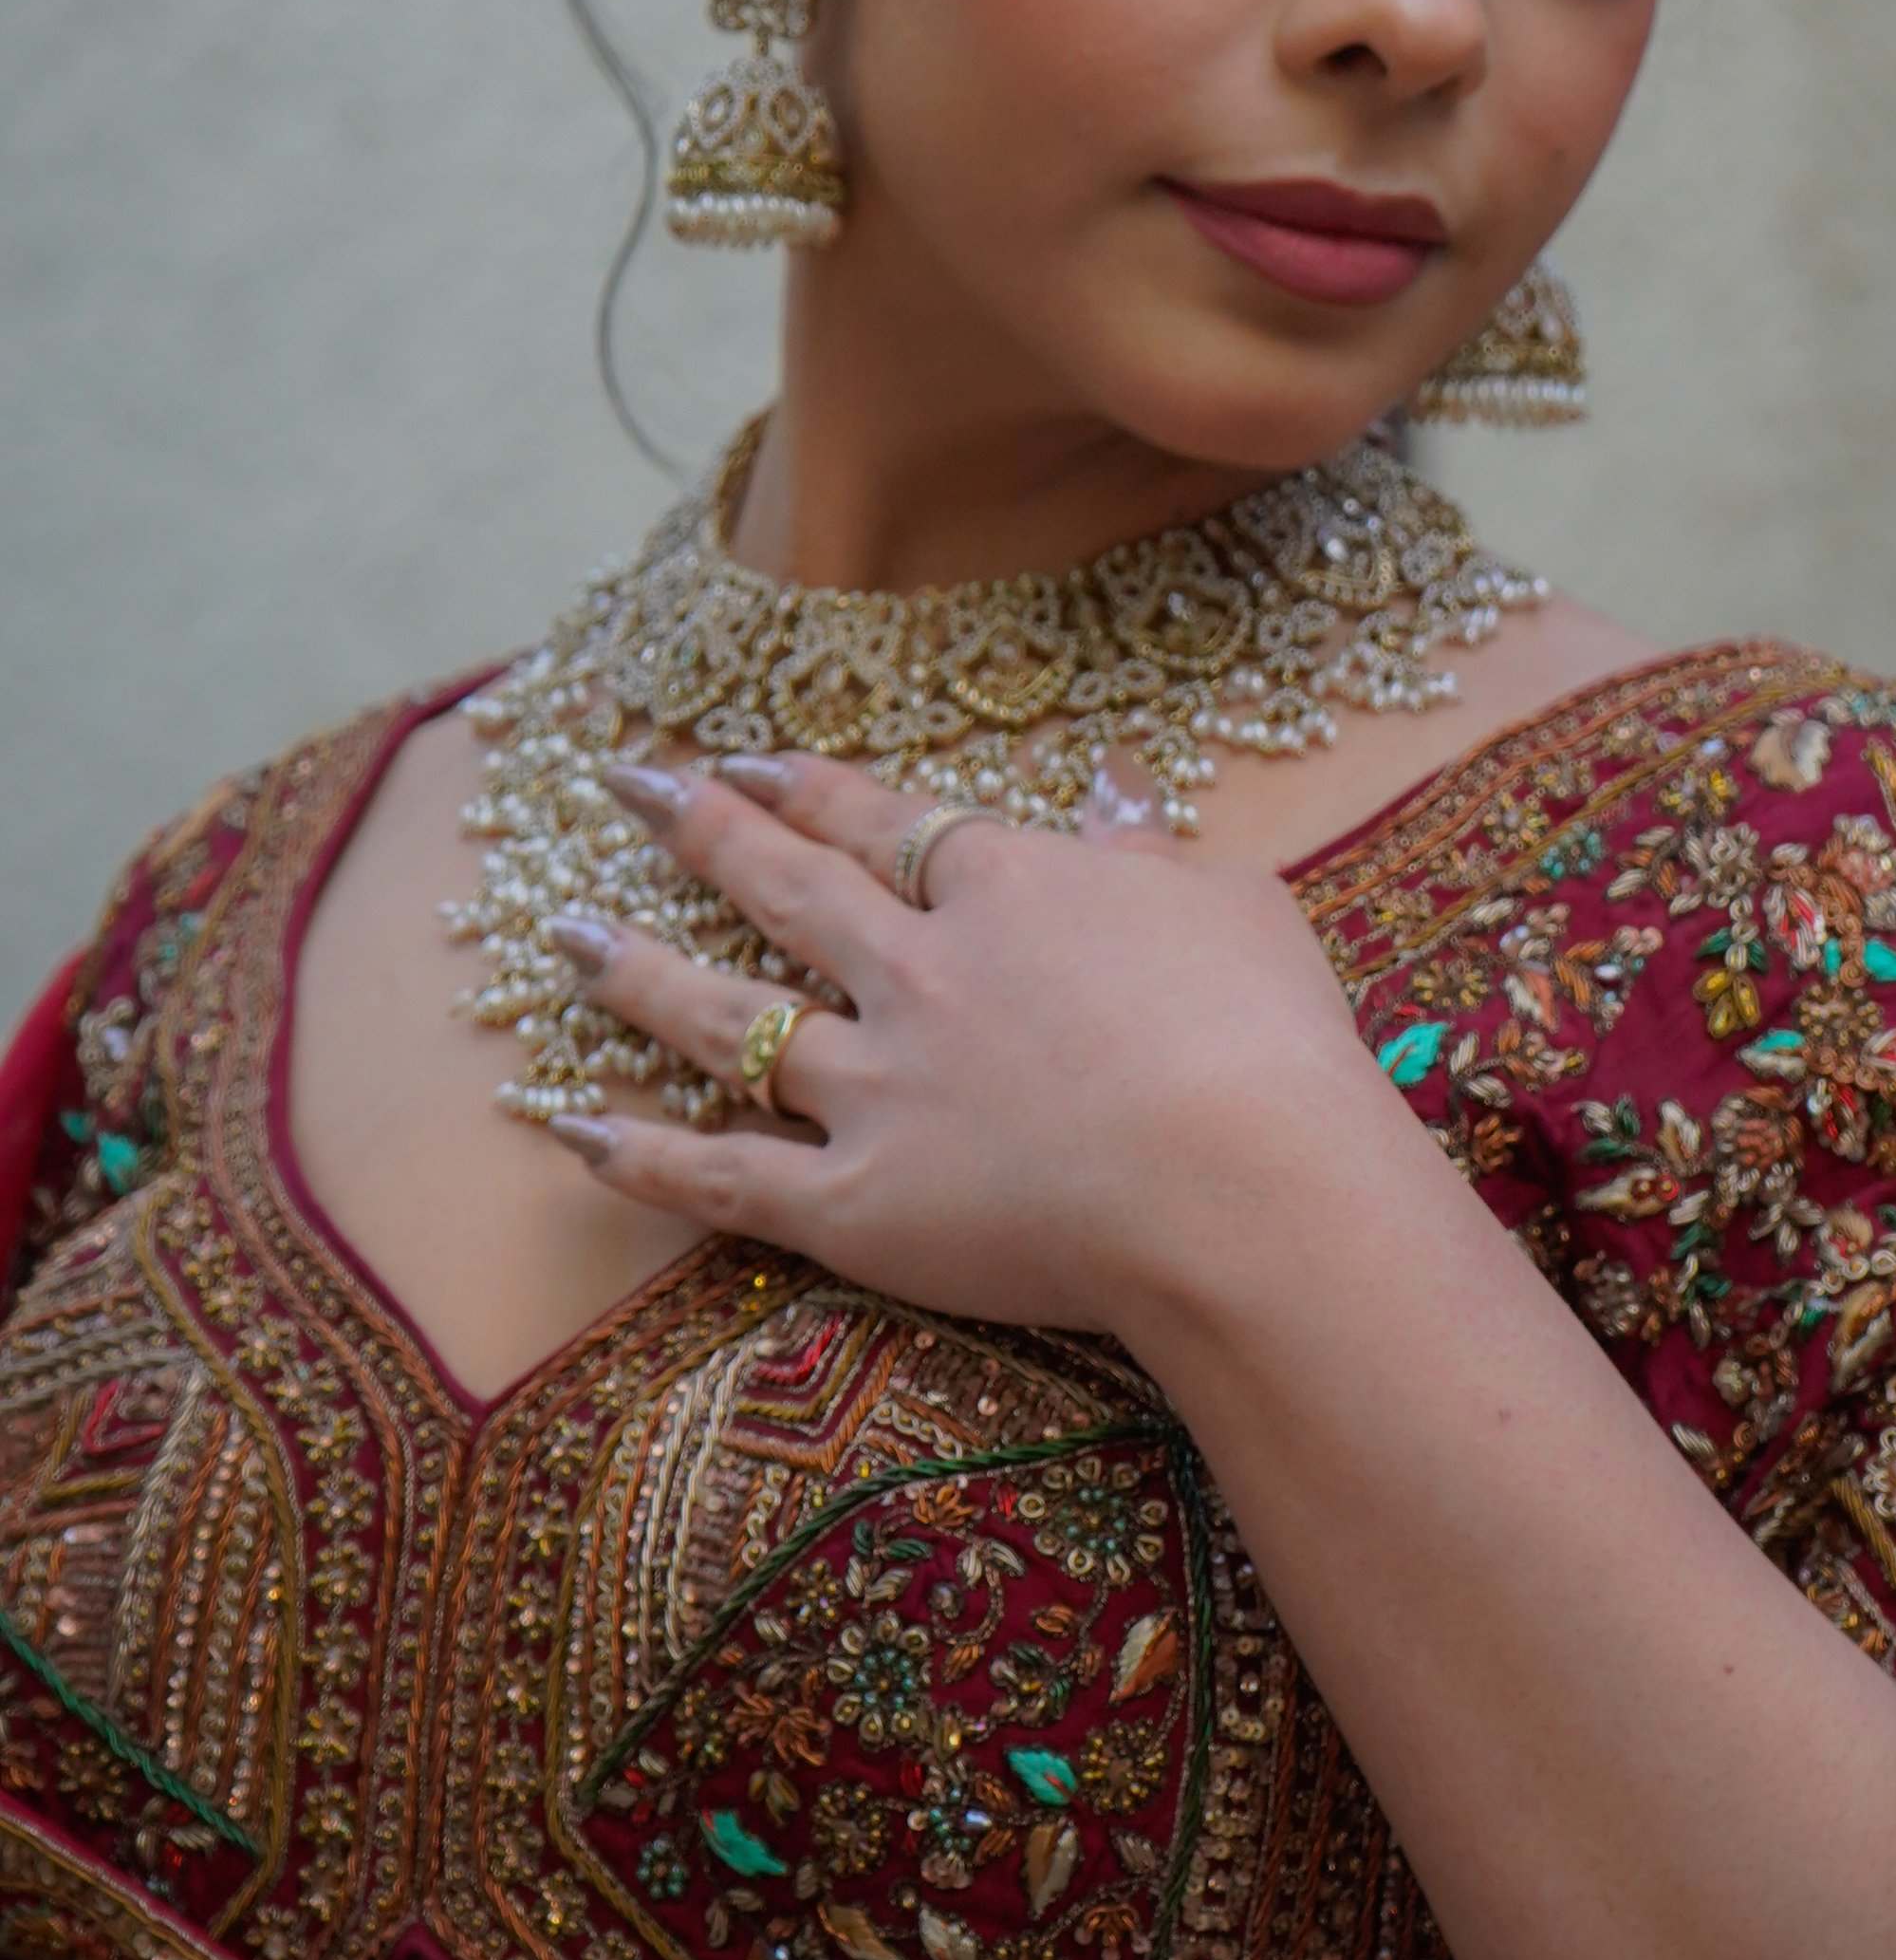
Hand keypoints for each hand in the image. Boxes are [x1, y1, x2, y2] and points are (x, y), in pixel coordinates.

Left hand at [541, 753, 1395, 1344]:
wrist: (1243, 1182)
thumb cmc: (1268, 1039)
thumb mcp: (1228, 902)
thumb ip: (1150, 849)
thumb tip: (1120, 784)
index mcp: (1009, 889)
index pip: (883, 821)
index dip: (804, 786)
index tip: (737, 755)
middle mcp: (919, 971)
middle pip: (787, 887)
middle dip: (699, 828)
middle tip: (624, 784)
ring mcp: (877, 1086)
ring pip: (729, 1018)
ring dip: (637, 972)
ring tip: (563, 933)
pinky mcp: (857, 1204)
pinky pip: (727, 1176)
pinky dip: (643, 1154)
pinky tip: (570, 1125)